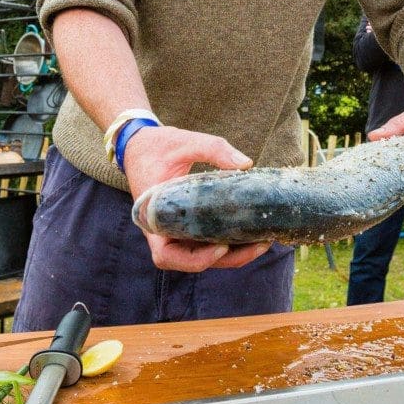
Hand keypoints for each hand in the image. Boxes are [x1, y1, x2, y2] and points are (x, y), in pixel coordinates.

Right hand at [124, 125, 269, 271]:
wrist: (140, 145)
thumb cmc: (156, 146)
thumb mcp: (184, 142)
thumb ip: (214, 149)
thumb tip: (246, 164)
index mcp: (153, 217)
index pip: (166, 255)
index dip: (194, 260)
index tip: (220, 247)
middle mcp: (163, 230)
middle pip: (192, 261)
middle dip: (227, 259)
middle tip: (260, 245)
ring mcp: (176, 229)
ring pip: (203, 255)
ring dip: (232, 255)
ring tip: (263, 241)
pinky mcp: (188, 224)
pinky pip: (206, 241)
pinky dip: (228, 242)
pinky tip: (253, 233)